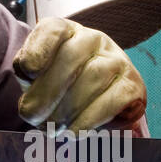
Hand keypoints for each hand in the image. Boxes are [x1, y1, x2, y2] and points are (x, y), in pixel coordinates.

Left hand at [13, 18, 146, 130]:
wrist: (96, 101)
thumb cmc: (59, 85)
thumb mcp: (36, 76)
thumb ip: (27, 75)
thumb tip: (31, 94)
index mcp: (66, 32)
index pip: (52, 30)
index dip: (38, 50)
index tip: (28, 72)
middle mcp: (94, 39)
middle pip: (70, 58)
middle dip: (46, 93)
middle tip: (32, 116)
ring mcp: (117, 60)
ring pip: (92, 79)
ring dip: (66, 110)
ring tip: (52, 127)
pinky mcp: (133, 86)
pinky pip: (112, 101)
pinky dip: (88, 120)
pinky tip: (74, 131)